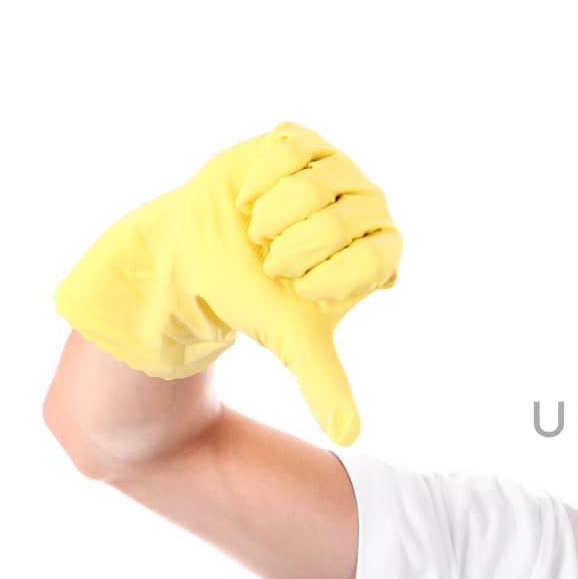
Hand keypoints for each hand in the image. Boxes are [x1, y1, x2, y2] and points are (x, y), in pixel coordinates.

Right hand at [53, 122, 401, 444]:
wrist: (197, 260)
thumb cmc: (254, 298)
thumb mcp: (292, 342)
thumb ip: (326, 384)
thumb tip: (349, 437)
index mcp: (380, 251)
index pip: (377, 255)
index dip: (328, 273)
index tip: (296, 288)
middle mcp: (368, 206)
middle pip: (345, 215)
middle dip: (295, 244)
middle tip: (271, 260)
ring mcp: (337, 169)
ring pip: (317, 180)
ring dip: (274, 213)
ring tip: (257, 231)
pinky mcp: (300, 141)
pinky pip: (289, 150)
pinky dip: (258, 179)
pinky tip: (248, 199)